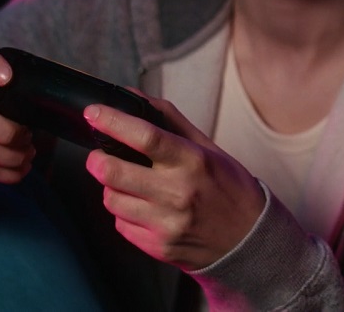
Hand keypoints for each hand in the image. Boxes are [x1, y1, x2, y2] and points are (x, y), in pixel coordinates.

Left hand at [83, 97, 264, 270]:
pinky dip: (124, 213)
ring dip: (112, 188)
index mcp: (193, 161)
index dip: (113, 122)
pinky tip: (143, 207)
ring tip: (128, 184)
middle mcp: (179, 193)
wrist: (249, 237)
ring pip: (112, 200)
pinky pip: (121, 225)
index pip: (145, 137)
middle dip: (96, 160)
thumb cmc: (229, 187)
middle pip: (114, 172)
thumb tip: (133, 97)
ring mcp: (167, 223)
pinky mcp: (159, 246)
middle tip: (97, 156)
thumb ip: (170, 120)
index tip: (94, 113)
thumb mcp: (208, 147)